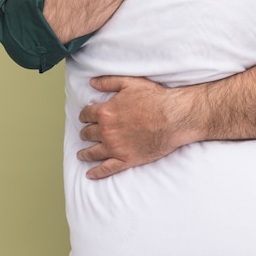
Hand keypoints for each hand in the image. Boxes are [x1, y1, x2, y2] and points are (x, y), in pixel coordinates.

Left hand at [77, 76, 192, 179]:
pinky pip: (106, 169)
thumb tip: (92, 82)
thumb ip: (108, 82)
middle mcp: (107, 131)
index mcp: (106, 112)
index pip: (86, 114)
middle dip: (86, 132)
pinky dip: (96, 172)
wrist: (173, 117)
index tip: (86, 117)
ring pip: (93, 152)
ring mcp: (115, 147)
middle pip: (88, 133)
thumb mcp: (130, 83)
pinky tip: (90, 174)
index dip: (85, 115)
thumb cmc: (155, 99)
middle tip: (86, 133)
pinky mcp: (126, 160)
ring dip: (85, 152)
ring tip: (82, 154)